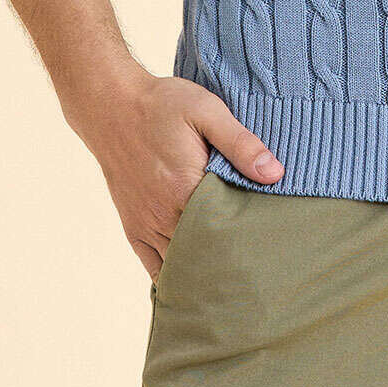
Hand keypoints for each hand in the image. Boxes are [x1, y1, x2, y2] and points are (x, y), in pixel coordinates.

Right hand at [74, 69, 284, 280]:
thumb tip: (275, 174)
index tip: (272, 239)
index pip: (228, 230)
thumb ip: (240, 143)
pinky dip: (176, 276)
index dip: (251, 236)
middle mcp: (164, 216)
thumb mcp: (207, 111)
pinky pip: (155, 267)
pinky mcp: (134, 228)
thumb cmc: (162, 106)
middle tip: (261, 262)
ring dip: (207, 270)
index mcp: (186, 189)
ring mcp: (146, 226)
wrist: (112, 107)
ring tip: (236, 273)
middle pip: (207, 254)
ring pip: (182, 267)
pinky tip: (197, 280)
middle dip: (233, 260)